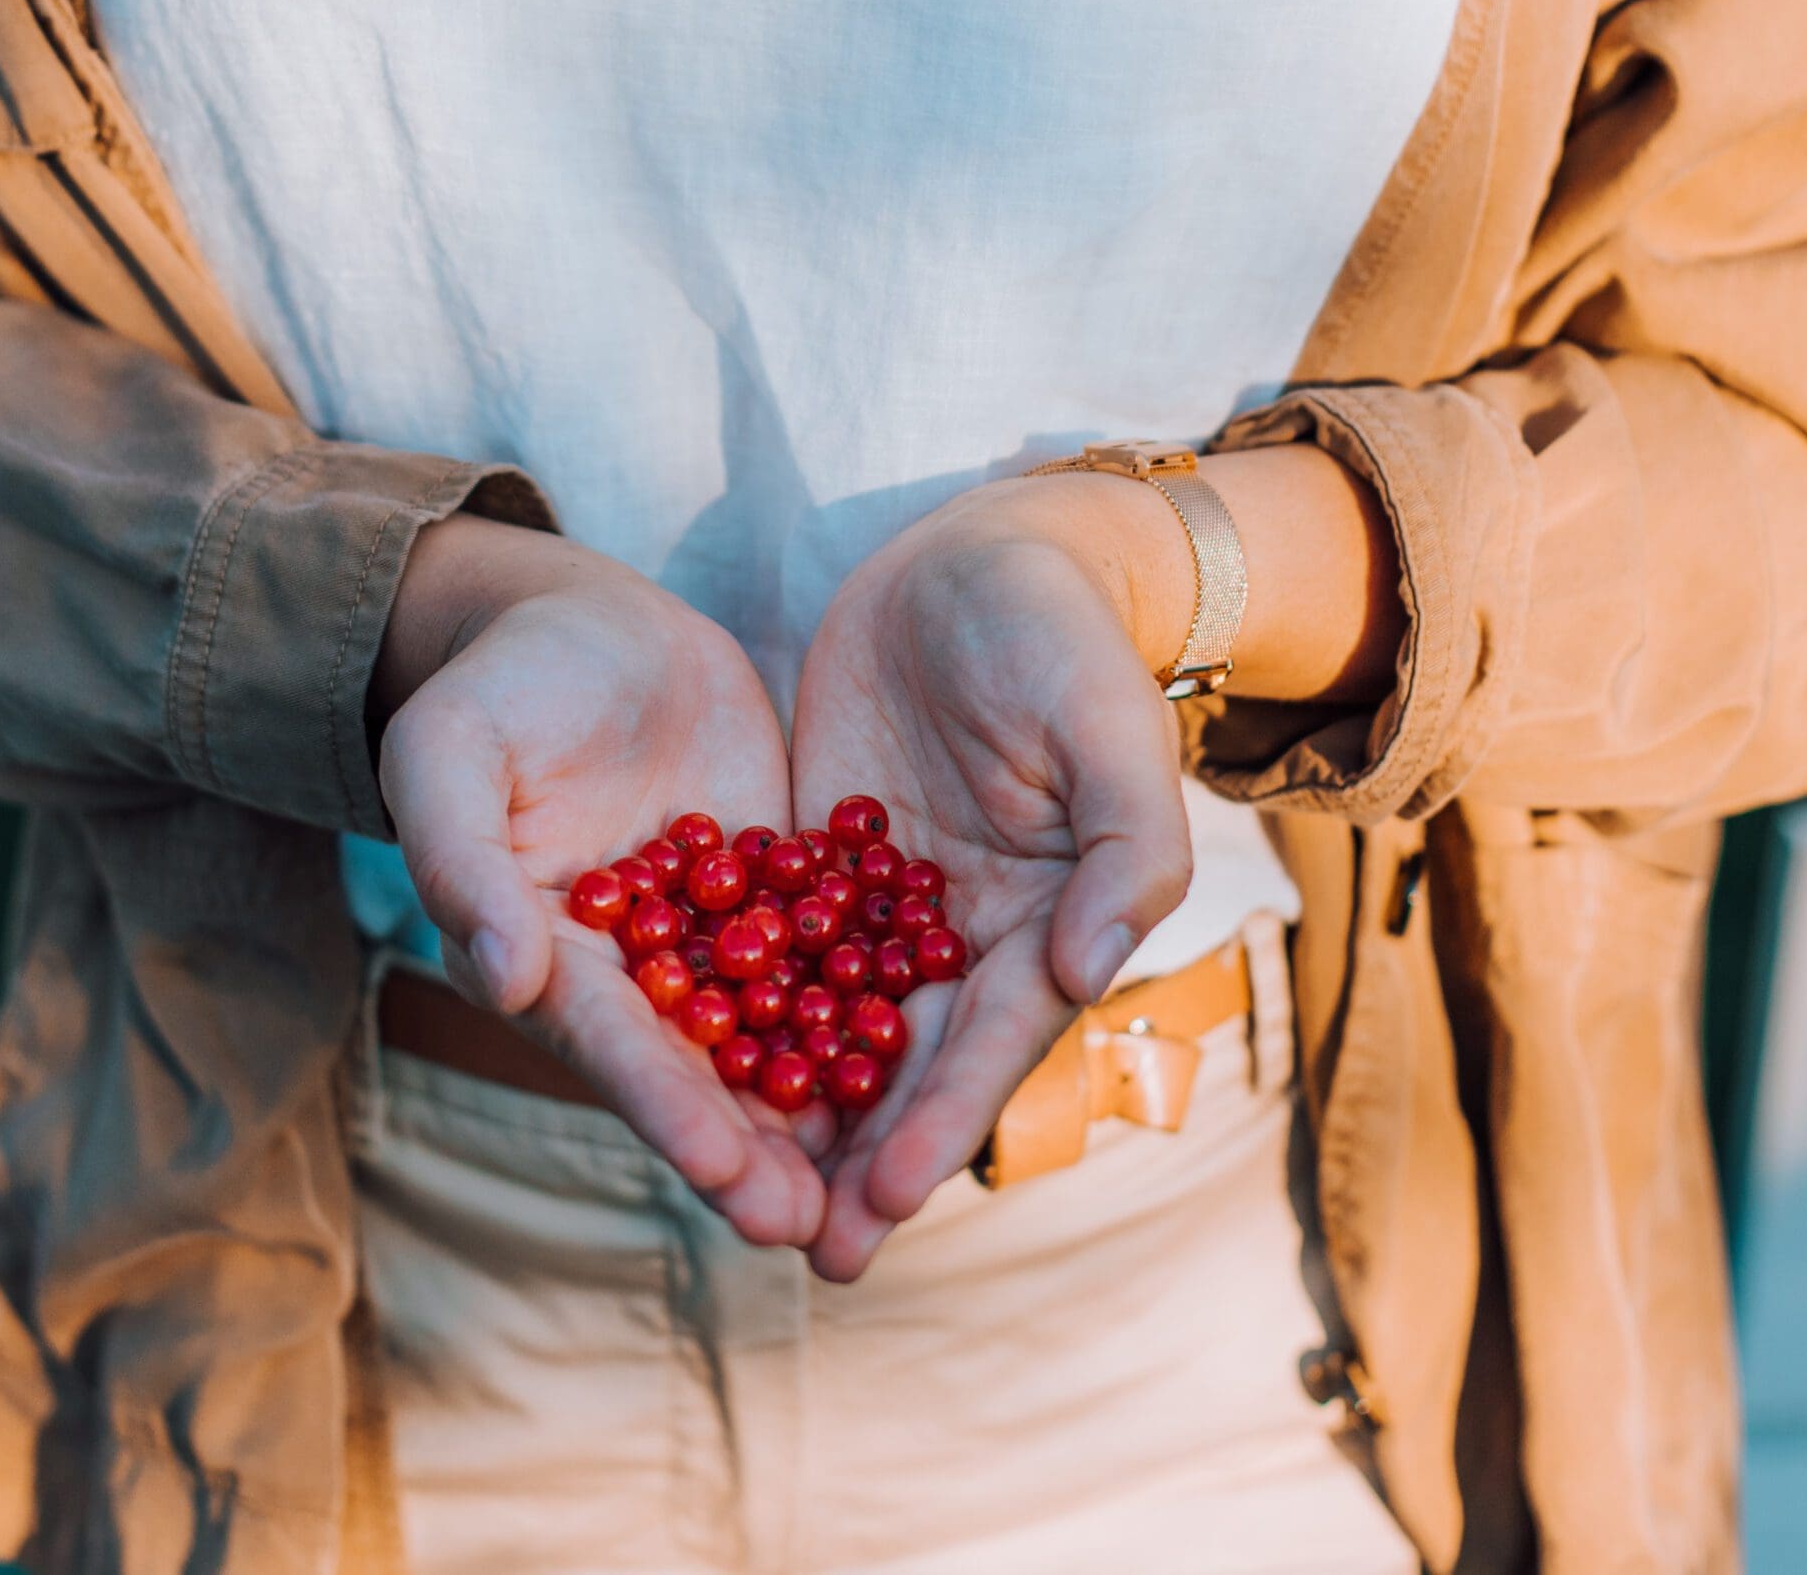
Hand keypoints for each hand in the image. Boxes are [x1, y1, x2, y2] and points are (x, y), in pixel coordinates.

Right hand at [374, 515, 830, 1247]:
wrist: (582, 624)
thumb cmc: (496, 689)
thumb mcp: (450, 757)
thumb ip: (464, 865)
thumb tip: (505, 980)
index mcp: (550, 961)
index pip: (613, 1047)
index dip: (667, 1111)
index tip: (724, 1173)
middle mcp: (636, 975)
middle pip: (700, 1074)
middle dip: (755, 1153)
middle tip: (813, 1228)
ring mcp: (714, 939)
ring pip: (775, 1036)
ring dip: (823, 1113)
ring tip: (883, 1188)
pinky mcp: (778, 892)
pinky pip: (832, 954)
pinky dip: (875, 1006)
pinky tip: (938, 1058)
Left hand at [791, 475, 1195, 1279]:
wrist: (984, 553)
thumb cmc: (1063, 637)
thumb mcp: (1111, 731)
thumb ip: (1125, 852)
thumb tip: (1083, 973)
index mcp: (1045, 920)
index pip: (990, 1044)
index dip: (940, 1124)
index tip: (887, 1203)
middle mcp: (963, 933)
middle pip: (907, 1063)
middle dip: (862, 1159)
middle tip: (807, 1253)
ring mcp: (885, 902)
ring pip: (834, 1025)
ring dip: (795, 1114)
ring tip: (737, 1196)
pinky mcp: (818, 860)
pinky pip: (771, 946)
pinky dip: (736, 1011)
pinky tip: (681, 1069)